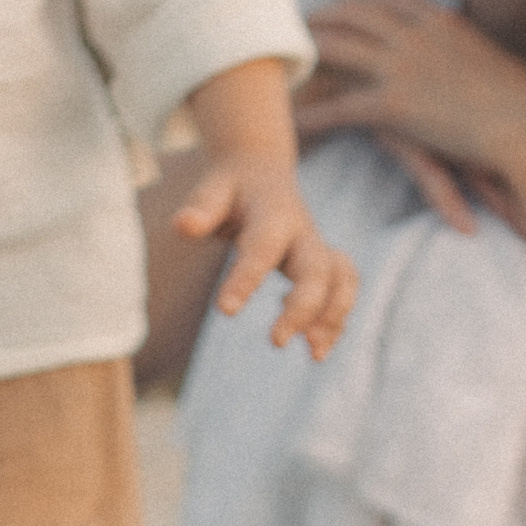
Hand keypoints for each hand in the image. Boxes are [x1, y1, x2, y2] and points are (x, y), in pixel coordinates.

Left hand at [172, 153, 358, 359]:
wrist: (262, 171)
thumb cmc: (231, 188)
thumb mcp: (213, 190)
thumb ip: (201, 208)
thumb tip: (183, 225)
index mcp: (272, 214)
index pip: (263, 247)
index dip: (247, 278)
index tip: (225, 311)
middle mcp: (302, 232)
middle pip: (316, 270)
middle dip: (302, 307)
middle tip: (276, 343)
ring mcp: (318, 248)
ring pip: (341, 280)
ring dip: (333, 316)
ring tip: (314, 354)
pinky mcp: (325, 264)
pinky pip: (342, 291)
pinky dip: (336, 320)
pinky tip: (316, 348)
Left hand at [300, 0, 525, 226]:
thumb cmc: (522, 102)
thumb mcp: (492, 64)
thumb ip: (469, 53)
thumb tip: (468, 59)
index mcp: (443, 21)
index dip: (363, 2)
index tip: (346, 5)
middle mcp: (418, 35)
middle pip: (356, 14)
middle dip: (324, 16)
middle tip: (299, 24)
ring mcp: (403, 67)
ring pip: (339, 49)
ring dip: (307, 52)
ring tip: (283, 61)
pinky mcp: (394, 105)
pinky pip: (340, 106)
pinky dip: (313, 112)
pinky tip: (292, 120)